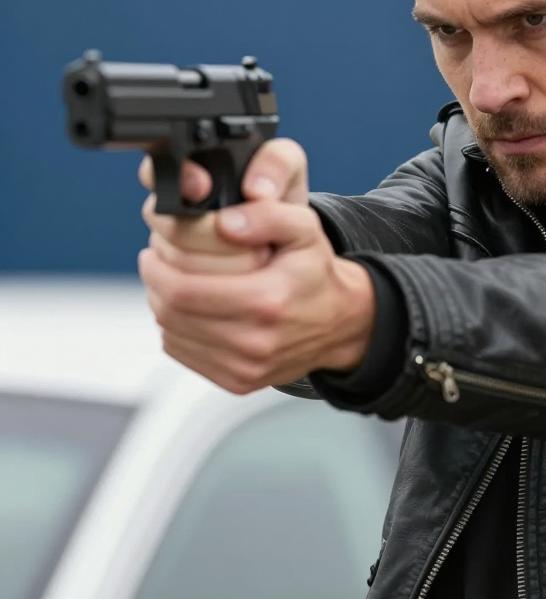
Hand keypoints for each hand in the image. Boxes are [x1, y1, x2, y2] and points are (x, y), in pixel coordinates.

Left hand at [137, 139, 374, 392]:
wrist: (340, 323)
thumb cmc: (315, 273)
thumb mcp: (305, 230)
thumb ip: (268, 215)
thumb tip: (224, 222)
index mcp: (267, 301)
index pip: (183, 291)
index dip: (156, 270)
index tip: (153, 252)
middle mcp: (255, 342)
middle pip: (172, 314)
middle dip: (155, 284)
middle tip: (155, 264)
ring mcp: (245, 368)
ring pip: (172, 335)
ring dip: (163, 307)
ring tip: (173, 284)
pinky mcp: (238, 382)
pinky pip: (184, 354)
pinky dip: (177, 330)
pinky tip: (191, 310)